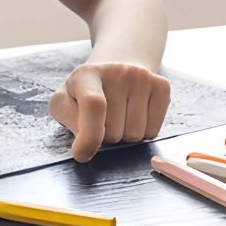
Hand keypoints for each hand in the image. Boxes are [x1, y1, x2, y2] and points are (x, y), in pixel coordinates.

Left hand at [48, 62, 170, 162]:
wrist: (114, 73)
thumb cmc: (83, 94)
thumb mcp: (64, 102)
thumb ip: (68, 120)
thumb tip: (83, 147)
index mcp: (86, 74)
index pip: (94, 105)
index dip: (89, 137)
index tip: (81, 155)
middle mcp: (117, 71)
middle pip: (113, 130)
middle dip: (104, 137)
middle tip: (101, 122)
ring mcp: (141, 77)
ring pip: (135, 135)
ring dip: (124, 136)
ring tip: (117, 117)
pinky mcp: (161, 86)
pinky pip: (153, 132)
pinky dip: (143, 134)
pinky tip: (133, 116)